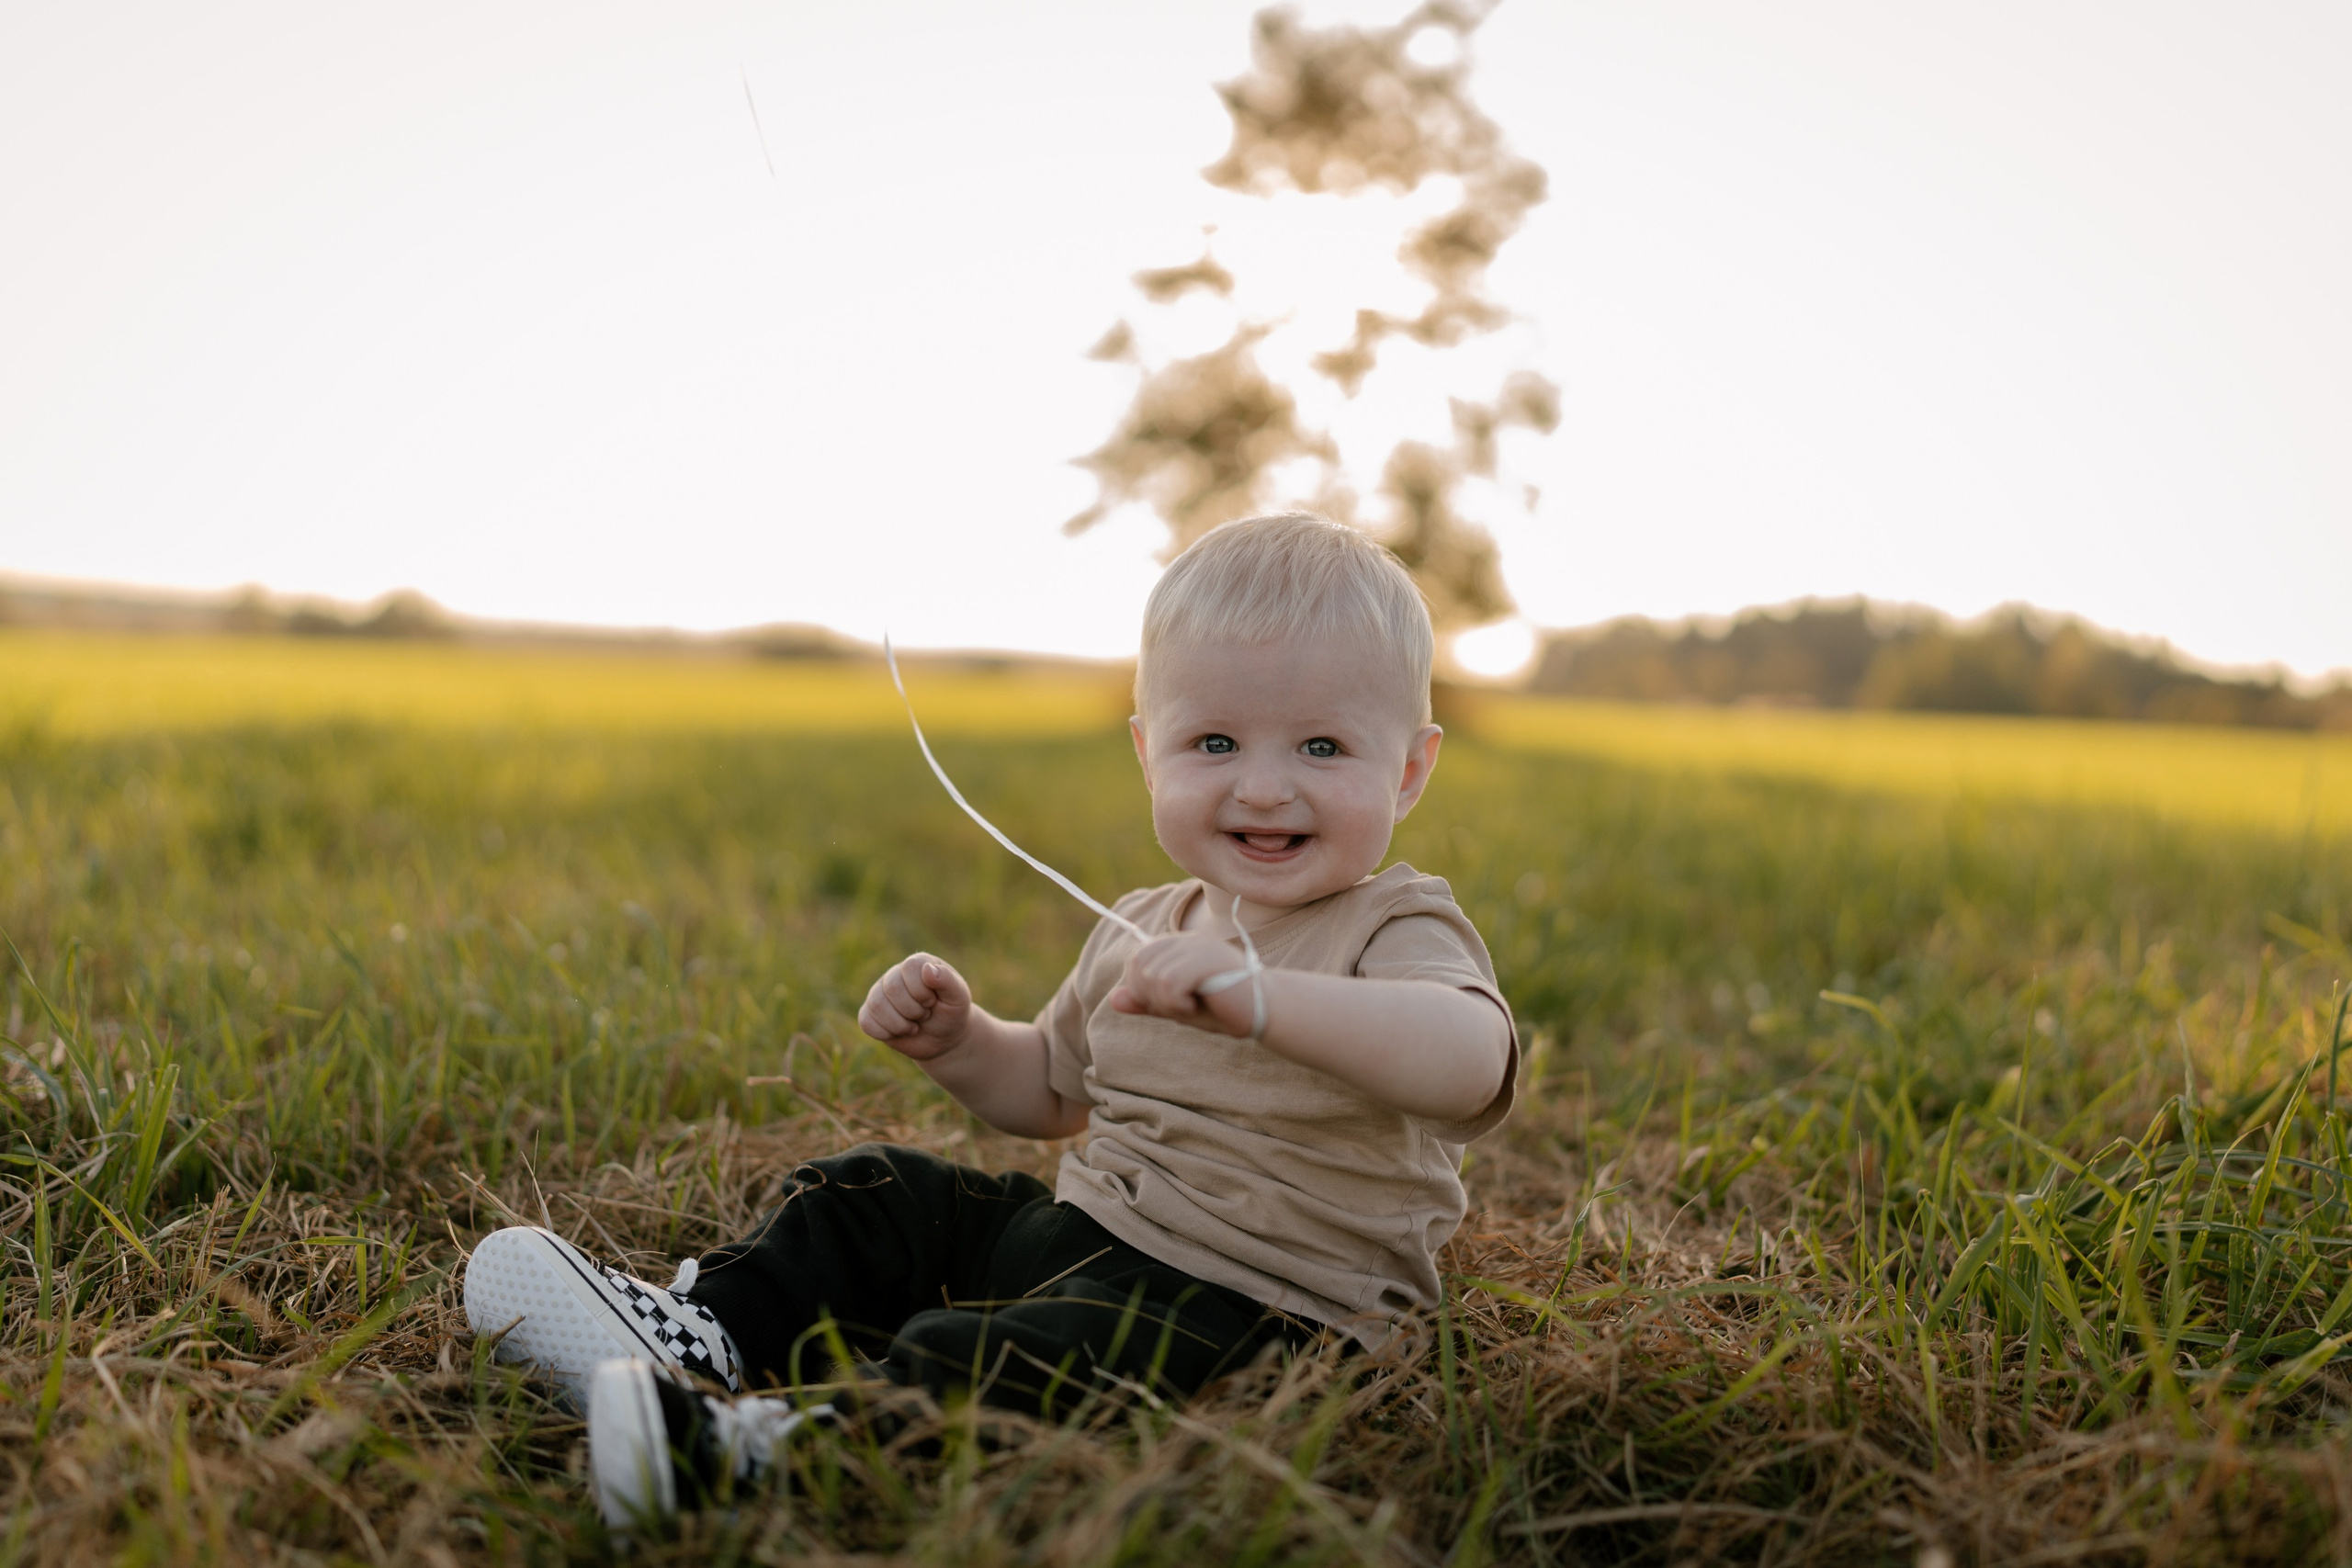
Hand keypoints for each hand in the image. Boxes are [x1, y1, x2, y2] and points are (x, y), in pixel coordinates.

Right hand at [858, 952, 974, 1060]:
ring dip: (900, 1024)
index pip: (909, 968)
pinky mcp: (870, 1014)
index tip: (933, 1002)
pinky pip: (866, 1022)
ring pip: (876, 1005)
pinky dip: (886, 1033)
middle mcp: (895, 974)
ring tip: (914, 1026)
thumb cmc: (952, 1013)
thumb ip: (947, 980)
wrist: (944, 1038)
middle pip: (892, 987)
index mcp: (917, 964)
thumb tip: (927, 969)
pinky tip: (900, 1033)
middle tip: (925, 1015)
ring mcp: (879, 993)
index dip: (921, 991)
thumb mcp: (958, 997)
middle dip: (913, 1010)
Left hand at [1106, 932, 1261, 1038]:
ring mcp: (1199, 947)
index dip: (1142, 988)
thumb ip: (1147, 1002)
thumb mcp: (1178, 1008)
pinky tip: (1198, 1007)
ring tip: (1193, 1007)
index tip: (1170, 1004)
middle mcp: (1189, 940)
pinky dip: (1177, 1005)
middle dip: (1151, 995)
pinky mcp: (1207, 959)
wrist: (1268, 1012)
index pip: (1138, 958)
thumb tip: (1113, 999)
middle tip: (1181, 1008)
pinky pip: (1169, 983)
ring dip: (1167, 1004)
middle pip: (1139, 964)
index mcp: (1181, 945)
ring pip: (1152, 976)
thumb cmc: (1226, 1010)